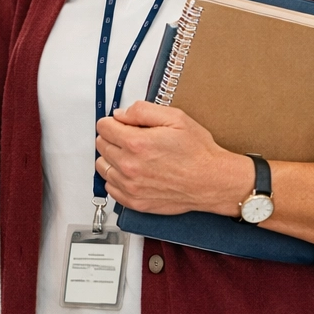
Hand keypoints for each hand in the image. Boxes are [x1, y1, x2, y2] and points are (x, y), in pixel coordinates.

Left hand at [95, 101, 247, 215]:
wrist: (212, 181)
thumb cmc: (198, 152)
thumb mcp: (175, 117)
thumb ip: (142, 111)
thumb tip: (120, 114)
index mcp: (136, 143)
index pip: (103, 127)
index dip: (113, 122)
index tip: (122, 124)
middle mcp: (129, 166)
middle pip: (101, 145)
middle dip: (113, 138)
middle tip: (131, 138)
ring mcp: (131, 186)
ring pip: (102, 166)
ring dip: (112, 158)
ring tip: (131, 155)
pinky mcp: (135, 202)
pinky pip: (111, 188)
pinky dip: (116, 178)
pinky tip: (132, 172)